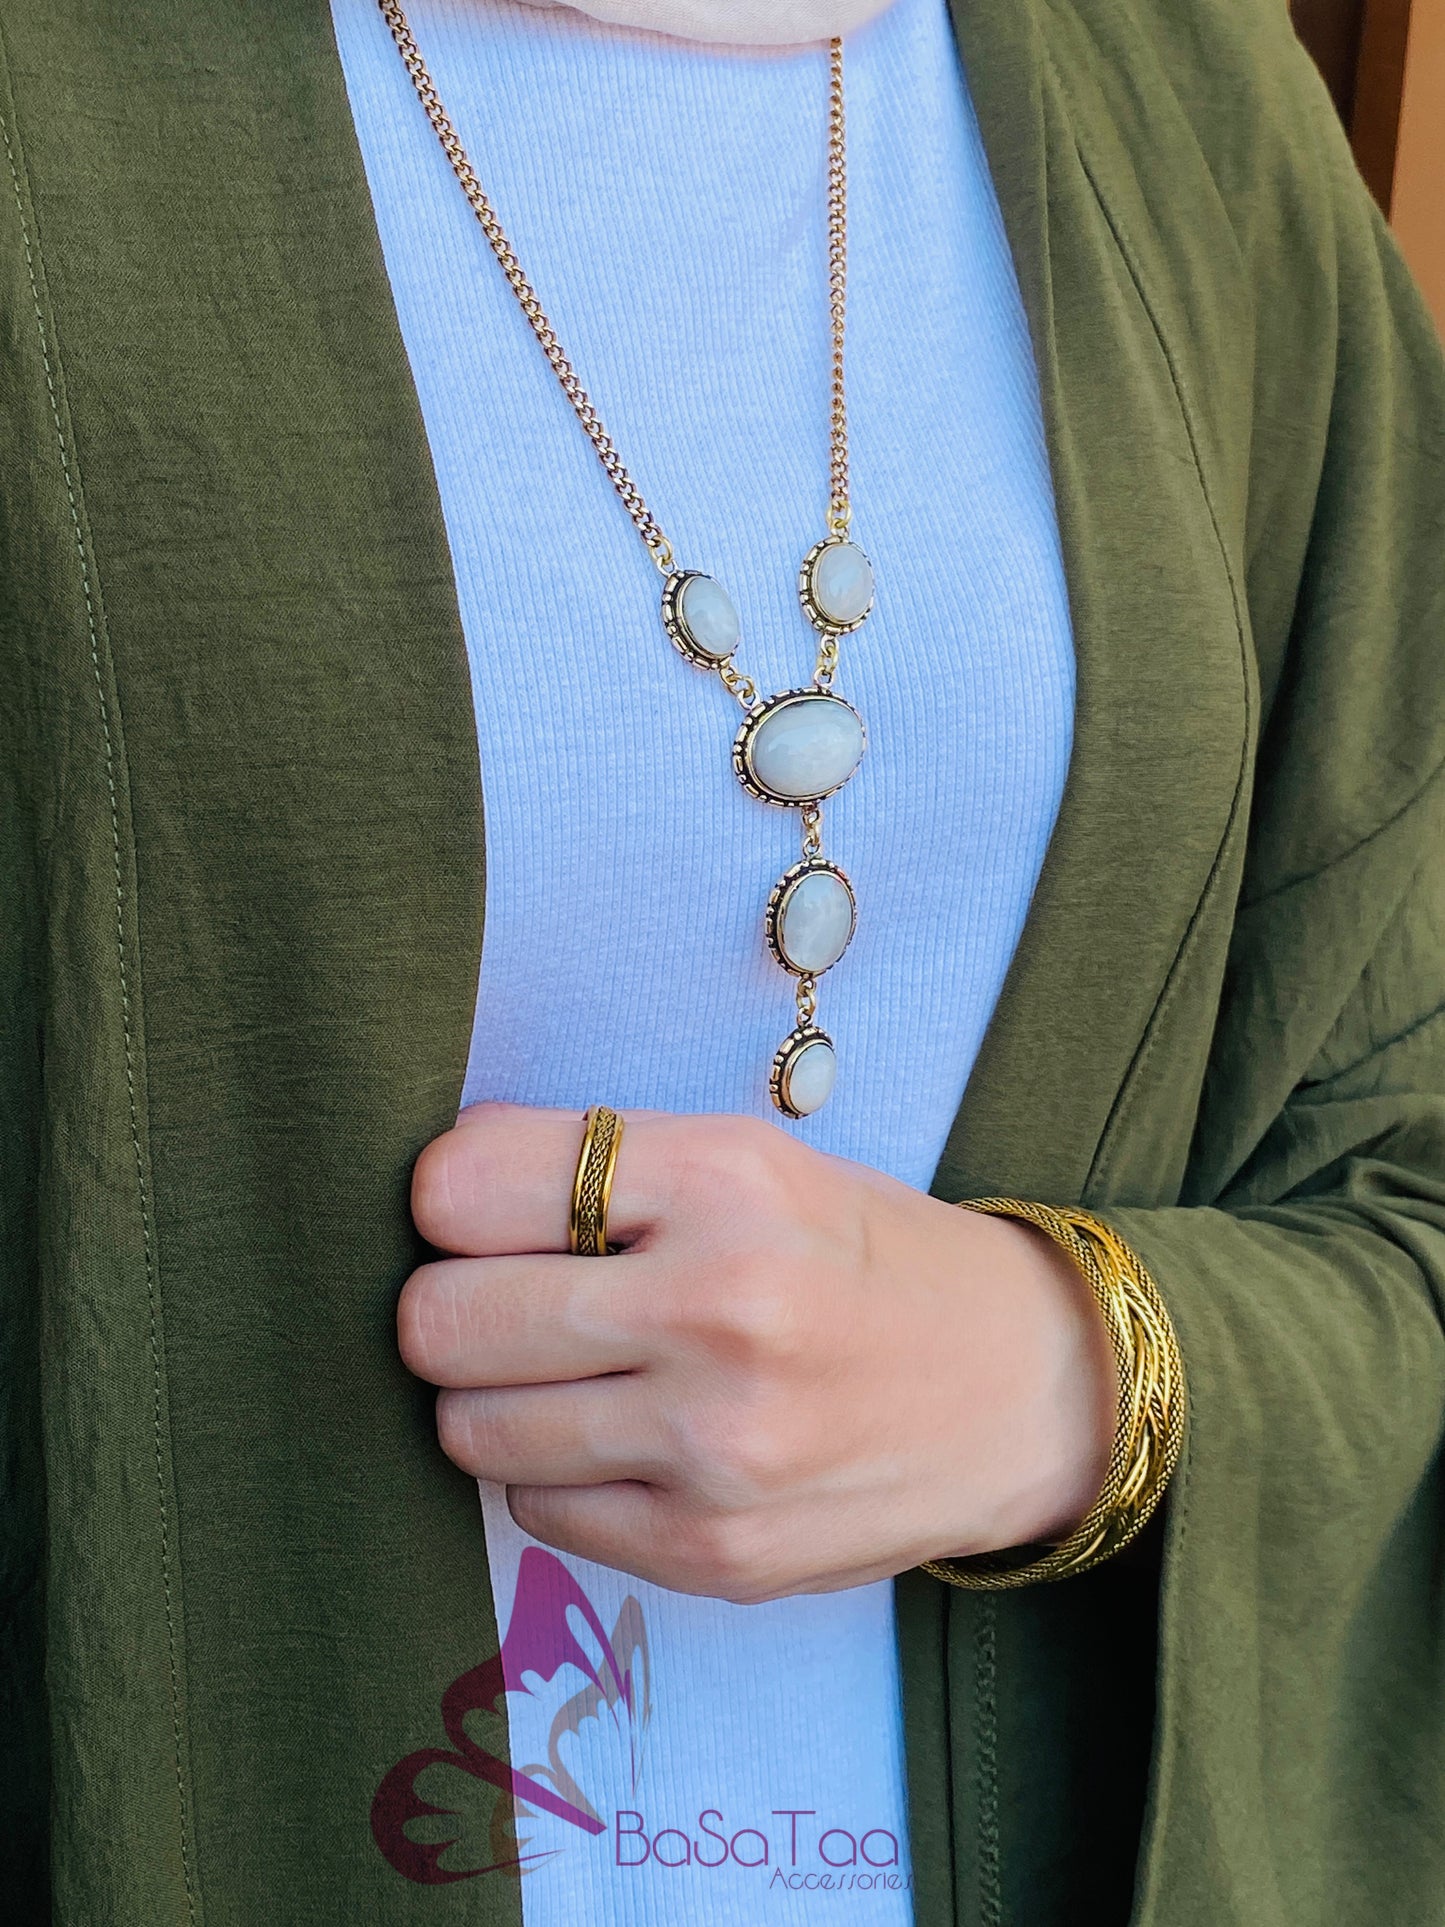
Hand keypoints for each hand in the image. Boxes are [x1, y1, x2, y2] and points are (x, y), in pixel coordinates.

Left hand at [399, 1103, 1116, 1603]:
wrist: (1021, 1388)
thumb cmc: (861, 1258)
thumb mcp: (750, 1161)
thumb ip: (596, 1163)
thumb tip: (431, 1188)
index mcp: (722, 1179)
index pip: (459, 1187)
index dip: (450, 1203)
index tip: (488, 1217)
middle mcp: (718, 1308)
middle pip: (439, 1322)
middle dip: (452, 1309)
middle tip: (511, 1303)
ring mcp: (715, 1447)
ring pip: (467, 1431)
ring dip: (498, 1399)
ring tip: (578, 1374)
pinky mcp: (714, 1554)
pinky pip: (535, 1510)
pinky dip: (561, 1474)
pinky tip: (636, 1439)